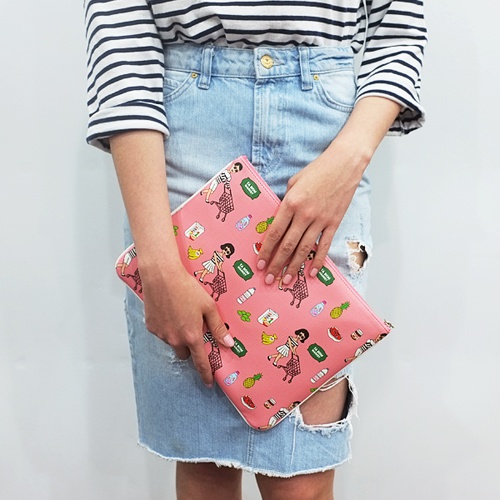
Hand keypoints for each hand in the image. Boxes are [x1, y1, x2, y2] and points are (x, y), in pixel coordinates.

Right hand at [141, 265, 232, 386]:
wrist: (162, 276)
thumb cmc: (187, 288)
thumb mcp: (208, 306)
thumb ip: (218, 327)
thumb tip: (228, 343)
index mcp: (192, 336)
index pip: (201, 362)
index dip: (205, 374)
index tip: (208, 382)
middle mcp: (175, 339)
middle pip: (185, 354)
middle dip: (190, 347)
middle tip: (194, 330)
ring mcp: (162, 334)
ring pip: (173, 342)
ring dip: (178, 336)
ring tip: (181, 314)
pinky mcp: (151, 327)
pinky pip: (162, 333)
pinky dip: (167, 327)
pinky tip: (170, 311)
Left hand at [256, 145, 365, 284]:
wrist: (344, 164)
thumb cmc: (317, 170)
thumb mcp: (294, 183)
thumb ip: (285, 203)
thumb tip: (279, 221)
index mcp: (290, 203)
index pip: (274, 233)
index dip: (266, 250)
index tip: (259, 263)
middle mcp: (304, 214)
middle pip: (287, 245)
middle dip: (276, 265)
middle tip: (268, 279)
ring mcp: (320, 220)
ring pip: (303, 249)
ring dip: (293, 267)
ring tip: (286, 281)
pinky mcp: (334, 223)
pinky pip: (323, 246)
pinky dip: (318, 261)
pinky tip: (312, 273)